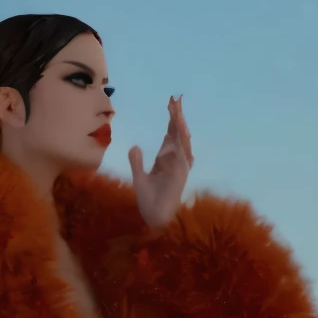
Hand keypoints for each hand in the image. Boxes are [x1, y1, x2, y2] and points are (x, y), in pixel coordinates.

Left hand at [129, 95, 192, 228]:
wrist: (155, 218)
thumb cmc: (149, 202)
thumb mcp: (139, 178)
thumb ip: (136, 162)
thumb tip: (134, 146)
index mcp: (166, 160)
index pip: (170, 136)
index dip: (171, 121)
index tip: (170, 106)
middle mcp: (175, 161)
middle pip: (178, 135)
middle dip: (177, 117)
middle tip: (176, 100)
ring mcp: (180, 167)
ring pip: (182, 141)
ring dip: (180, 126)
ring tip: (177, 111)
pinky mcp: (181, 174)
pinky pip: (182, 155)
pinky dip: (180, 142)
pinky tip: (178, 130)